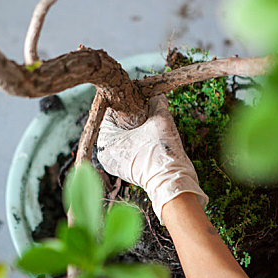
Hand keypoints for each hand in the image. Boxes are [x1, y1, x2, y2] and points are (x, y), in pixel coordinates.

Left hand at [97, 95, 208, 222]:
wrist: (172, 183)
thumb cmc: (162, 153)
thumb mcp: (160, 120)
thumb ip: (157, 103)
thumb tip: (156, 95)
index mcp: (106, 141)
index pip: (110, 113)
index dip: (125, 104)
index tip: (138, 99)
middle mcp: (105, 154)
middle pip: (116, 125)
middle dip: (131, 117)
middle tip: (146, 110)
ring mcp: (114, 164)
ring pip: (123, 136)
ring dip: (135, 129)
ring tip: (150, 124)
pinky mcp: (124, 170)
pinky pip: (128, 148)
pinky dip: (137, 141)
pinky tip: (150, 138)